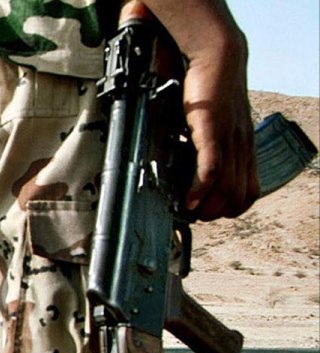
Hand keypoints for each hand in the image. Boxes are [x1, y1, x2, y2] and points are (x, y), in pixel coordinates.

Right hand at [180, 41, 258, 220]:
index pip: (248, 192)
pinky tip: (187, 197)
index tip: (206, 208)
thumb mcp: (217, 120)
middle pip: (238, 197)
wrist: (219, 56)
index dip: (229, 209)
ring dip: (206, 207)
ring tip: (187, 209)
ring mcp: (229, 139)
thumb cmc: (213, 86)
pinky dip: (198, 190)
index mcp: (244, 147)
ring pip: (227, 190)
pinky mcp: (213, 130)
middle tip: (193, 214)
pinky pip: (211, 169)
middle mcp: (241, 147)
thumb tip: (193, 159)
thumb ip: (211, 141)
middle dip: (215, 214)